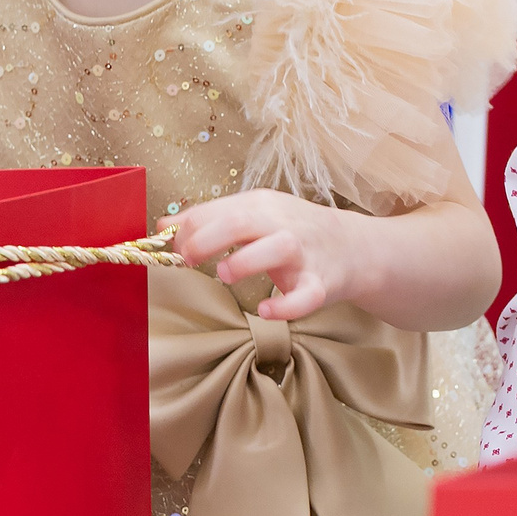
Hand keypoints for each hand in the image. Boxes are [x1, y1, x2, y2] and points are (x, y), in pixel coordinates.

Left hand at [161, 189, 365, 321]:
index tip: (172, 250)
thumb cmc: (293, 231)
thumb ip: (209, 220)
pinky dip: (285, 306)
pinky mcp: (321, 283)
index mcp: (261, 205)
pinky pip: (306, 296)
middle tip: (188, 259)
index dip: (188, 230)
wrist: (353, 246)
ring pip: (276, 248)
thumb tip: (163, 225)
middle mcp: (282, 224)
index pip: (217, 210)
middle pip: (241, 221)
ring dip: (245, 260)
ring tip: (224, 274)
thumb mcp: (253, 215)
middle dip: (207, 238)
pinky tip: (264, 310)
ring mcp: (304, 253)